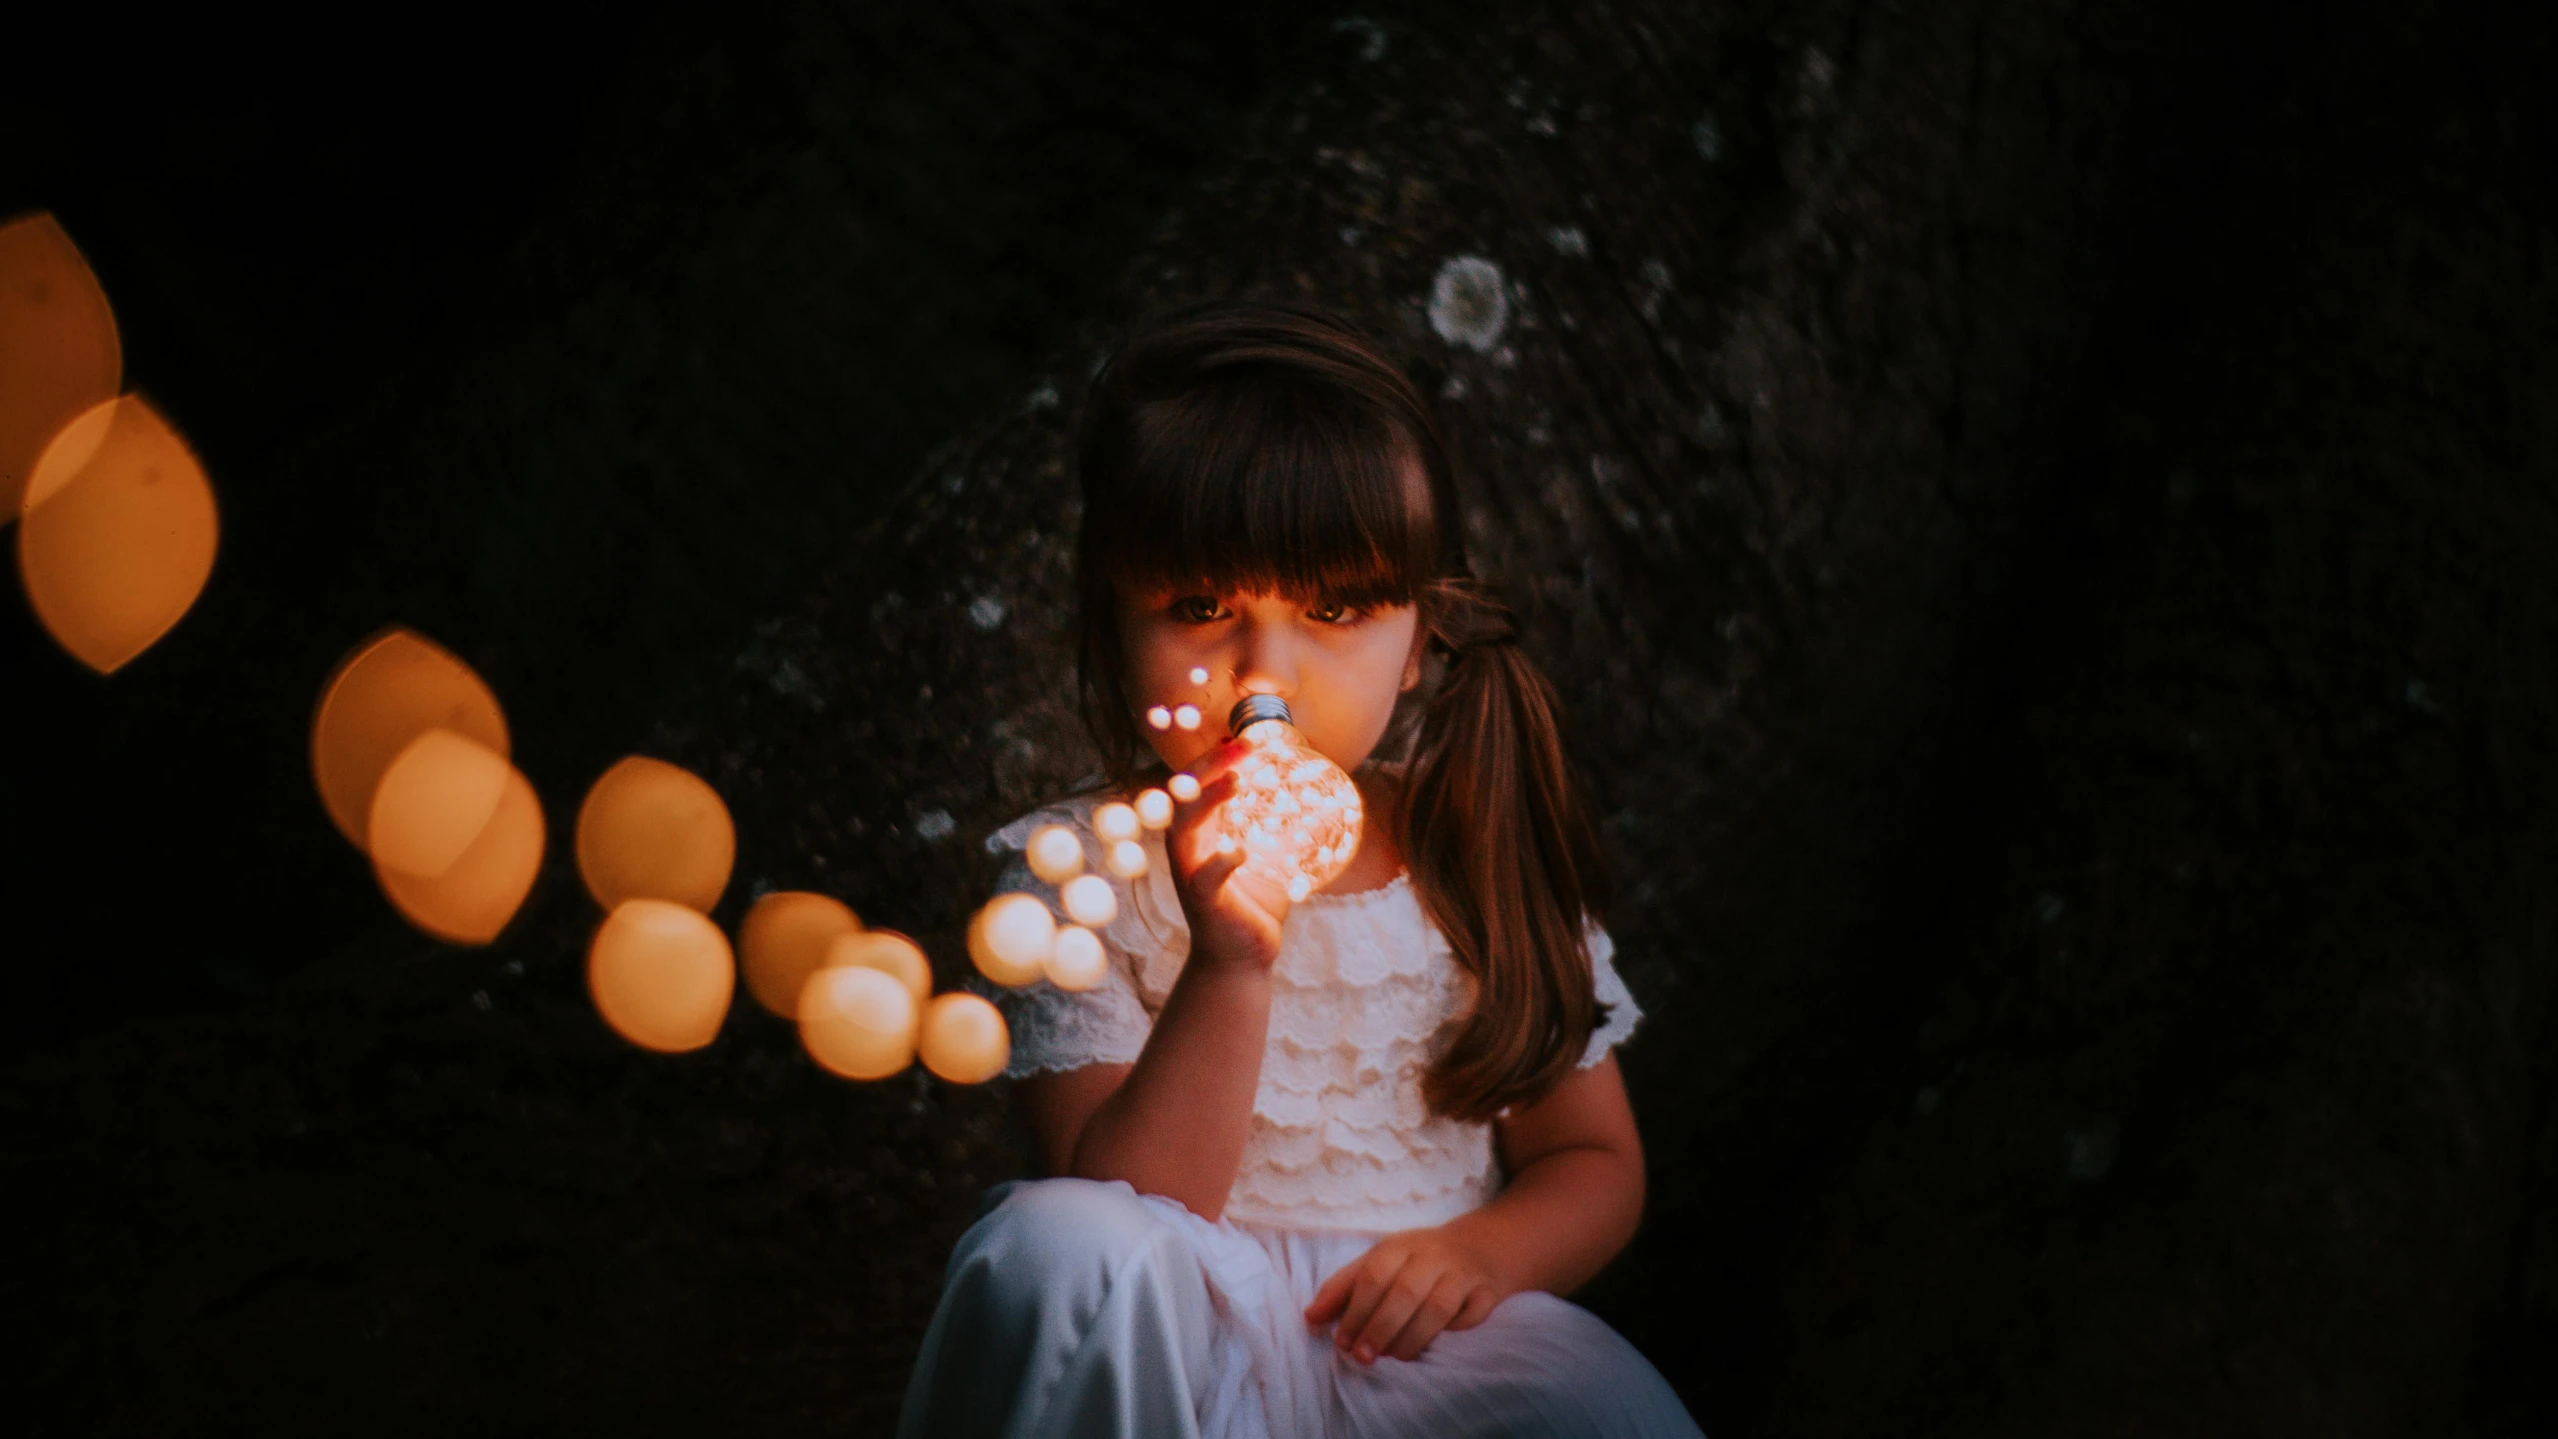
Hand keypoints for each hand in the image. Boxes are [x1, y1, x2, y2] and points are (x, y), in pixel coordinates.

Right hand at [1164, 741, 1294, 972]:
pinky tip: (1240, 851)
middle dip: (1209, 767)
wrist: (1243, 959)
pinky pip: (1204, 878)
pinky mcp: (1203, 902)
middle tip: (1241, 745)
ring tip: (1235, 780)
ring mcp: (1191, 875)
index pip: (1198, 788)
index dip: (1214, 760)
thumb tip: (1318, 800)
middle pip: (1184, 797)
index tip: (1241, 737)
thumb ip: (1283, 830)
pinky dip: (1220, 862)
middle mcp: (1190, 851)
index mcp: (1202, 837)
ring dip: (1208, 802)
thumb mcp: (1271, 859)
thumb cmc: (1254, 905)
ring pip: (1185, 830)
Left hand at [1303, 1225, 1508, 1364]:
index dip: (1355, 1312)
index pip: (1373, 1275)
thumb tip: (1310, 1318)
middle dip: (1380, 1329)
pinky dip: (1452, 1333)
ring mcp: (1462, 1274)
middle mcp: (1432, 1256)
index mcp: (1399, 1246)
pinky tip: (1435, 1344)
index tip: (1342, 1342)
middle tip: (1363, 1358)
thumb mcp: (1379, 1262)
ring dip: (1412, 1338)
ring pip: (1438, 1308)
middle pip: (1405, 1292)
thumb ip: (1343, 1288)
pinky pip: (1470, 1317)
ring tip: (1394, 1357)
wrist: (1480, 1247)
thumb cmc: (1417, 1261)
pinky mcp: (1488, 1292)